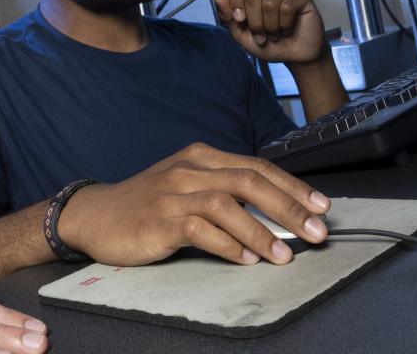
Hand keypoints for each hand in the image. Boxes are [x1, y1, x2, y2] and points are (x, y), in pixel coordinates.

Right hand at [56, 143, 329, 267]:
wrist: (95, 215)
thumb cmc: (147, 204)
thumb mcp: (188, 186)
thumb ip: (225, 192)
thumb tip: (275, 212)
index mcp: (202, 156)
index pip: (257, 166)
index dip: (292, 186)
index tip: (321, 206)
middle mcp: (190, 168)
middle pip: (249, 180)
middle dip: (288, 206)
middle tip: (316, 232)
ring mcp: (173, 192)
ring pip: (228, 203)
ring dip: (262, 231)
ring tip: (285, 254)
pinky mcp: (159, 218)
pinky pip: (200, 229)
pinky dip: (227, 245)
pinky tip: (245, 259)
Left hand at [214, 0, 326, 64]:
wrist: (294, 56)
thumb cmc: (269, 43)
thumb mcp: (242, 35)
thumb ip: (228, 17)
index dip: (236, 1)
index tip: (240, 19)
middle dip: (255, 23)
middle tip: (261, 35)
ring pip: (269, 3)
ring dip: (271, 27)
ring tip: (275, 34)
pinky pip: (287, 7)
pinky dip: (285, 25)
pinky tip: (288, 29)